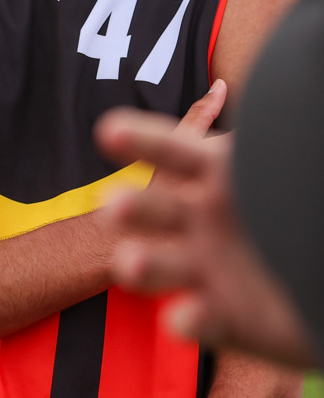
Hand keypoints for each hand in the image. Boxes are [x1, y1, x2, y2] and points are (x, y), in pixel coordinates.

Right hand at [94, 83, 316, 368]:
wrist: (302, 261)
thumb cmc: (279, 198)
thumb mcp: (257, 160)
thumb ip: (224, 132)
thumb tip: (230, 90)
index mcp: (211, 173)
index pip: (171, 147)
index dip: (140, 138)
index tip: (108, 132)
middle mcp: (199, 218)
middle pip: (152, 208)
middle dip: (130, 207)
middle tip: (112, 206)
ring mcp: (206, 268)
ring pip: (160, 265)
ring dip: (142, 265)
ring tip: (129, 264)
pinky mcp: (225, 317)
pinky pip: (199, 321)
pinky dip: (188, 320)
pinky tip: (180, 316)